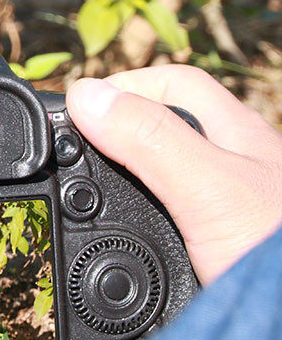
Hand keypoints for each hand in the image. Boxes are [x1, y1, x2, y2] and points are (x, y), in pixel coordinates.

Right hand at [66, 65, 281, 284]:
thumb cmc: (279, 256)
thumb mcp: (209, 189)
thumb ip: (150, 139)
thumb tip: (86, 95)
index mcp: (237, 135)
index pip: (174, 83)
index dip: (125, 85)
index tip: (79, 111)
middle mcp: (236, 167)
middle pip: (167, 124)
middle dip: (118, 130)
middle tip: (76, 153)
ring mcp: (230, 209)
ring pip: (167, 174)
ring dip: (126, 176)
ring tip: (88, 194)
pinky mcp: (220, 249)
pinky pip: (170, 217)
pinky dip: (138, 220)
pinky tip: (123, 239)